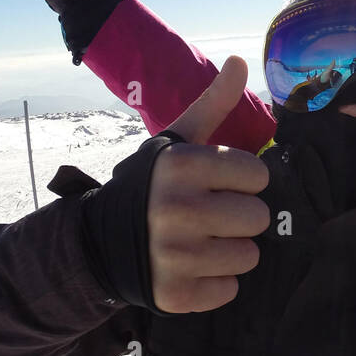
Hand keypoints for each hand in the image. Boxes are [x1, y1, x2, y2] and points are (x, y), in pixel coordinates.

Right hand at [147, 56, 270, 312]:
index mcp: (181, 166)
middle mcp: (176, 209)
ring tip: (202, 242)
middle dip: (240, 217)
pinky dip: (216, 283)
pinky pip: (230, 290)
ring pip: (249, 256)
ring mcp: (174, 255)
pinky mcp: (175, 294)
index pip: (258, 174)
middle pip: (258, 217)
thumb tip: (241, 60)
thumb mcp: (176, 142)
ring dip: (231, 251)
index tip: (219, 184)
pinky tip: (191, 268)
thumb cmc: (152, 187)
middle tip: (211, 216)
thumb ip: (213, 103)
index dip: (243, 181)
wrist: (98, 243)